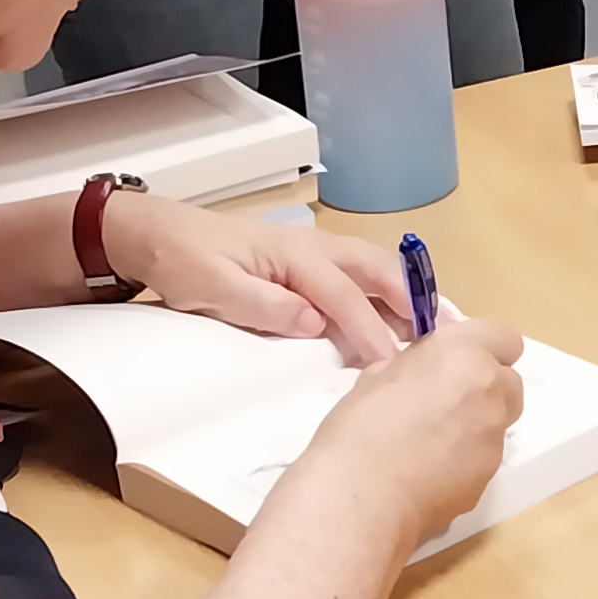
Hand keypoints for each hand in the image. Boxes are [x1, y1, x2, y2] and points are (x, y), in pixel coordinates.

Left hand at [106, 201, 411, 366]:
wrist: (153, 235)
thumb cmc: (181, 260)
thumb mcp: (211, 287)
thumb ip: (262, 304)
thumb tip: (314, 322)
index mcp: (292, 254)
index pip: (343, 295)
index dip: (370, 329)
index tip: (392, 363)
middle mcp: (311, 248)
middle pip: (375, 269)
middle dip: (412, 299)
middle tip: (444, 336)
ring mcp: (310, 253)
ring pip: (372, 269)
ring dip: (405, 293)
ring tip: (433, 327)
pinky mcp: (304, 264)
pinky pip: (356, 276)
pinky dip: (384, 292)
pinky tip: (394, 317)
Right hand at [315, 309, 524, 548]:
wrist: (361, 498)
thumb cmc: (358, 428)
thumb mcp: (377, 377)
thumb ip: (414, 368)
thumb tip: (419, 377)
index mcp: (464, 356)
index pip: (504, 337)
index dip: (481, 346)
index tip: (455, 358)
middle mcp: (490, 394)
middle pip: (508, 382)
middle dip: (483, 386)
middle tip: (442, 398)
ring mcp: (494, 440)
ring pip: (498, 422)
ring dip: (475, 423)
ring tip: (429, 441)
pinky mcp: (488, 479)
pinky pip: (484, 457)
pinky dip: (465, 458)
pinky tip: (427, 471)